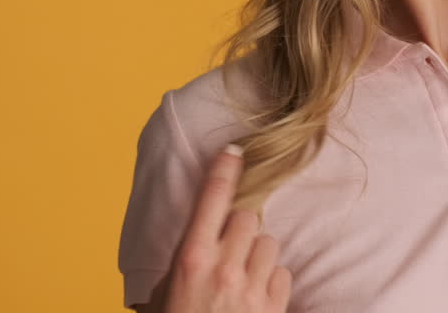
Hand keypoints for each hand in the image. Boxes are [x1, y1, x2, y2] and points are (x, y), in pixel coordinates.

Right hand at [161, 144, 291, 312]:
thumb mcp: (165, 295)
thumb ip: (182, 263)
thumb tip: (194, 239)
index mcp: (190, 261)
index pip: (211, 200)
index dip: (224, 170)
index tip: (234, 150)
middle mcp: (223, 268)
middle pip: (247, 217)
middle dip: (240, 228)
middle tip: (228, 248)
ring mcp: (251, 288)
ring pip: (269, 243)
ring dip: (257, 255)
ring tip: (240, 278)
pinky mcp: (273, 306)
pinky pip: (282, 273)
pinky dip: (271, 281)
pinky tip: (255, 297)